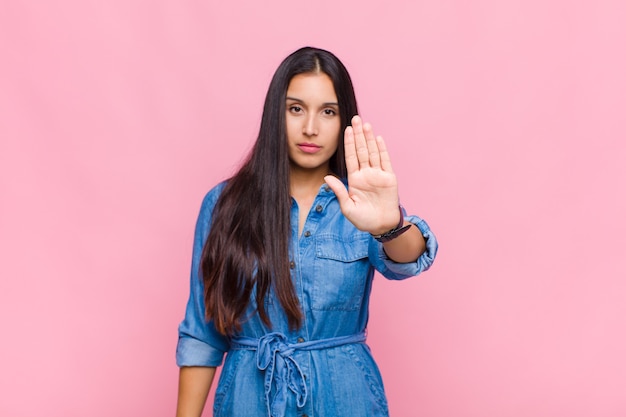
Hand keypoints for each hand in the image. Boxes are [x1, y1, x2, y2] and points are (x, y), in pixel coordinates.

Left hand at [324, 115, 400, 234]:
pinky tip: (378, 138)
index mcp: (354, 180)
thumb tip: (327, 177)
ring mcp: (378, 175)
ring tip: (365, 124)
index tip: (345, 130)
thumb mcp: (347, 207)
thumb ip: (339, 191)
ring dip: (369, 138)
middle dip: (358, 135)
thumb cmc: (363, 219)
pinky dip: (382, 149)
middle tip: (355, 118)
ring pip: (373, 152)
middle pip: (361, 150)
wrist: (381, 226)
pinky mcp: (389, 178)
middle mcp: (366, 174)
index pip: (350, 157)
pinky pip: (385, 161)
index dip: (348, 143)